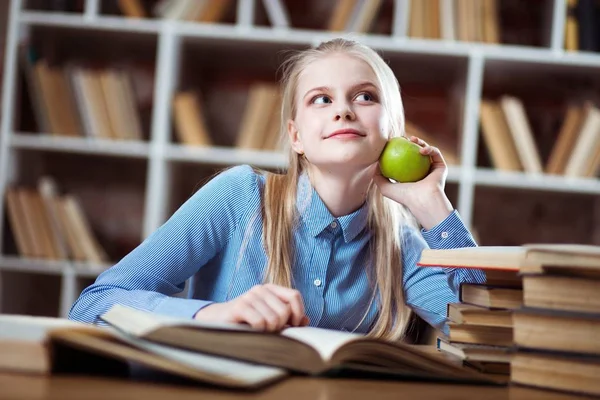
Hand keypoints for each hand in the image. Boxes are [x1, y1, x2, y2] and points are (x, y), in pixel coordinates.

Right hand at [193, 284, 309, 331]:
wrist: (217, 320)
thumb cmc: (247, 321)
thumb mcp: (270, 317)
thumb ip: (288, 318)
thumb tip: (306, 321)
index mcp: (271, 289)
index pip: (294, 296)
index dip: (298, 312)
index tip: (294, 325)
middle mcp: (261, 289)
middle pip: (284, 311)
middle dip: (280, 326)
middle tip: (269, 330)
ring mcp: (249, 296)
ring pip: (273, 319)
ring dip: (268, 331)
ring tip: (258, 330)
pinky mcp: (240, 307)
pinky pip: (260, 323)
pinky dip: (258, 331)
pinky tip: (251, 330)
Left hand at [373, 136, 452, 229]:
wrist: (423, 200)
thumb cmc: (404, 196)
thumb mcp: (385, 188)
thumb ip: (377, 177)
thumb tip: (375, 164)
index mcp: (410, 176)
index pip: (404, 159)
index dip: (399, 148)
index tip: (392, 142)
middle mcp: (422, 172)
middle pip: (415, 152)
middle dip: (410, 142)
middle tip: (403, 138)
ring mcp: (432, 169)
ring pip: (426, 150)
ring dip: (421, 142)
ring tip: (413, 140)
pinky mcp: (441, 167)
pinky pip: (435, 153)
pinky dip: (429, 149)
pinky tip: (421, 149)